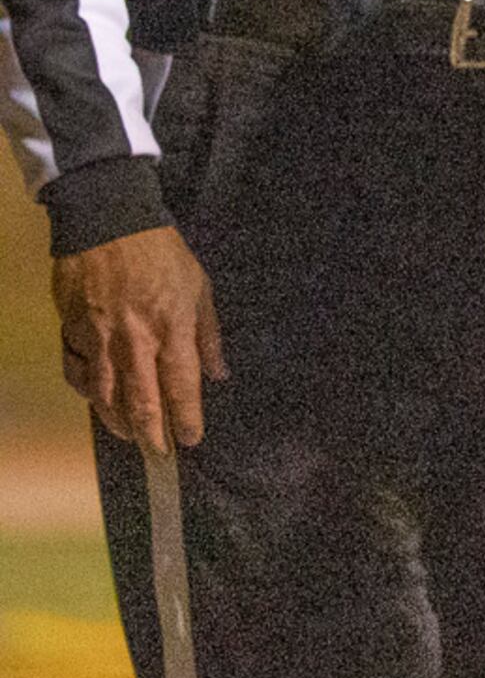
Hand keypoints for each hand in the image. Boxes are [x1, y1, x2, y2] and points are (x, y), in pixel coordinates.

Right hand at [54, 223, 223, 452]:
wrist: (108, 222)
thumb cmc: (161, 253)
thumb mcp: (199, 286)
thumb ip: (208, 334)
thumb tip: (218, 373)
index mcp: (173, 326)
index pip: (182, 385)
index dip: (187, 417)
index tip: (191, 439)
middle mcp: (135, 339)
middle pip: (141, 400)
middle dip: (150, 434)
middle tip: (158, 454)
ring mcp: (99, 337)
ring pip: (105, 395)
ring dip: (116, 422)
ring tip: (130, 435)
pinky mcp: (72, 331)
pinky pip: (76, 373)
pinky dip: (86, 392)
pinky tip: (97, 400)